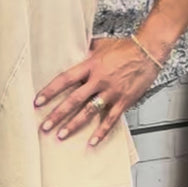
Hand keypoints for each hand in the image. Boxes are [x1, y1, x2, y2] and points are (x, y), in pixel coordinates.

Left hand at [34, 36, 159, 145]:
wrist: (149, 51)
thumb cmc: (127, 47)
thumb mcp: (101, 45)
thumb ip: (87, 51)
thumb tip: (74, 49)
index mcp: (91, 66)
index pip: (65, 79)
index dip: (50, 91)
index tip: (38, 101)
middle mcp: (99, 80)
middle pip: (73, 100)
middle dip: (57, 114)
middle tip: (45, 126)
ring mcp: (111, 92)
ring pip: (88, 112)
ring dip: (73, 125)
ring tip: (61, 135)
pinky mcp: (123, 101)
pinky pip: (110, 120)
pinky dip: (101, 132)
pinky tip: (92, 142)